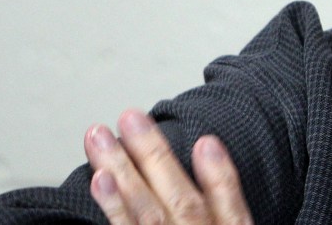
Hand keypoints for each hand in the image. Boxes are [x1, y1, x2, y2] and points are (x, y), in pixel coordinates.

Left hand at [84, 109, 252, 223]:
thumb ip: (225, 209)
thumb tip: (215, 158)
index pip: (232, 209)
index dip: (221, 175)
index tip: (207, 142)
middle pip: (182, 202)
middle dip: (155, 156)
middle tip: (131, 118)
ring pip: (148, 213)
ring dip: (123, 171)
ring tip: (99, 138)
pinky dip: (114, 207)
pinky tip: (100, 180)